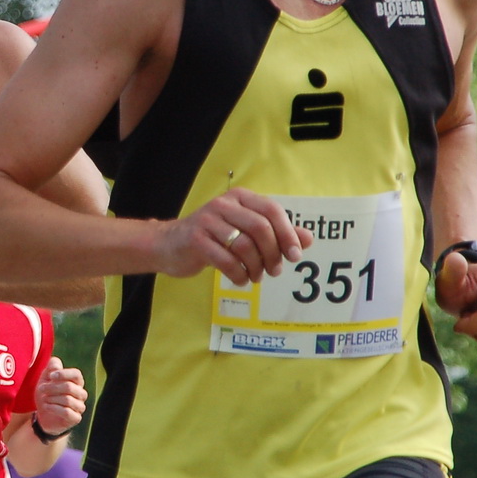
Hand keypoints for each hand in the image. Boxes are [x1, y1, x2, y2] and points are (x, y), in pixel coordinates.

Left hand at [33, 357, 86, 435]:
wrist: (44, 415)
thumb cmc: (47, 394)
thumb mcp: (45, 378)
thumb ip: (51, 368)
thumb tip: (56, 366)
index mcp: (77, 382)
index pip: (76, 374)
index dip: (63, 374)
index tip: (51, 376)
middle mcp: (81, 394)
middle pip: (69, 387)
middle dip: (52, 387)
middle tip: (41, 388)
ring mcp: (80, 406)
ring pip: (67, 400)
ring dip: (51, 398)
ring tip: (44, 398)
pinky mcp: (76, 418)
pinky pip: (67, 412)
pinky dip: (53, 408)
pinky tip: (46, 407)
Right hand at [157, 189, 311, 285]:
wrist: (169, 245)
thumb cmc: (213, 237)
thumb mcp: (245, 230)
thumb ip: (276, 233)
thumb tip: (307, 239)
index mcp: (240, 198)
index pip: (272, 210)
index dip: (287, 234)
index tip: (295, 256)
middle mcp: (224, 205)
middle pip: (260, 228)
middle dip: (273, 253)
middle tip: (275, 270)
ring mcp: (208, 221)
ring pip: (244, 246)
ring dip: (256, 267)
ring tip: (256, 276)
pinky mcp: (196, 240)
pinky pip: (226, 260)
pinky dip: (239, 274)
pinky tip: (240, 279)